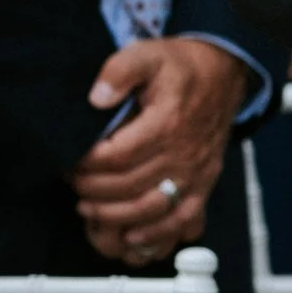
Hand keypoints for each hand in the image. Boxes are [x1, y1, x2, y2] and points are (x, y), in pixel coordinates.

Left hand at [73, 38, 248, 265]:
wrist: (222, 73)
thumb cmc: (181, 68)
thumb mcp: (147, 54)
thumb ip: (120, 70)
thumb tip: (97, 97)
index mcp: (168, 123)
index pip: (116, 157)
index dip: (85, 164)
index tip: (69, 161)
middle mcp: (184, 153)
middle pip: (129, 188)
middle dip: (92, 191)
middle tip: (73, 184)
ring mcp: (196, 173)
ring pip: (153, 211)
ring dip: (116, 218)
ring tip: (91, 210)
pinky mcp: (203, 185)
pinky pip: (184, 222)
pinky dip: (158, 237)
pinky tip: (134, 238)